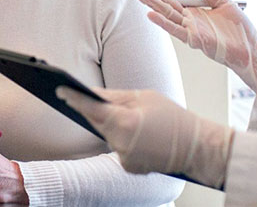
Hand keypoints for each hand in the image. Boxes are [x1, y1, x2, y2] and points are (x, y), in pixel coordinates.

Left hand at [57, 87, 233, 188]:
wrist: (196, 148)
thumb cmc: (173, 118)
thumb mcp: (145, 97)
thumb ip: (116, 96)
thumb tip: (93, 92)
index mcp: (124, 122)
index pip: (91, 108)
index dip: (74, 98)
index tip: (60, 89)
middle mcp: (120, 143)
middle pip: (96, 122)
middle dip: (94, 110)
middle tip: (85, 95)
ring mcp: (123, 158)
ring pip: (107, 134)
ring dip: (111, 124)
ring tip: (128, 114)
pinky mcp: (128, 166)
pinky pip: (117, 146)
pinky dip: (122, 137)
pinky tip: (138, 132)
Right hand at [133, 0, 256, 94]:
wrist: (253, 50)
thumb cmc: (240, 30)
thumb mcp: (224, 2)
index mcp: (195, 13)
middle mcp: (190, 22)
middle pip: (165, 5)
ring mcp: (192, 32)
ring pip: (168, 17)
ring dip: (153, 6)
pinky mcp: (197, 41)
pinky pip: (178, 31)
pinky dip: (164, 23)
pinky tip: (151, 15)